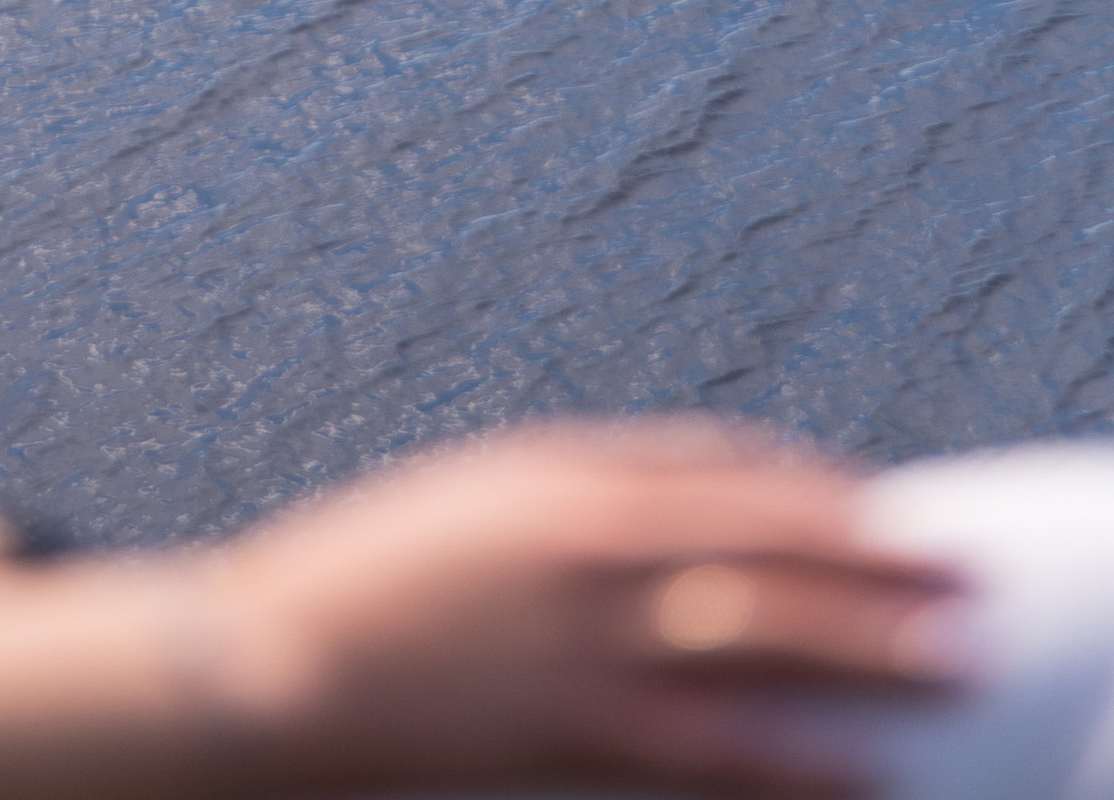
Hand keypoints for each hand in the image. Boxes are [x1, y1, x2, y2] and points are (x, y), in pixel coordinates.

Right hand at [207, 417, 968, 792]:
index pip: (735, 473)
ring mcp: (585, 643)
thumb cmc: (387, 568)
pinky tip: (856, 775)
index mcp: (570, 477)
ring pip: (760, 641)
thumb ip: (604, 477)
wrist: (280, 657)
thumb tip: (725, 479)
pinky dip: (794, 761)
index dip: (825, 495)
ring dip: (866, 655)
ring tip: (945, 668)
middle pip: (768, 552)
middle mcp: (591, 549)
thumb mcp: (497, 486)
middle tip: (963, 588)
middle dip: (877, 571)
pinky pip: (710, 750)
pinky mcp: (570, 731)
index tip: (891, 513)